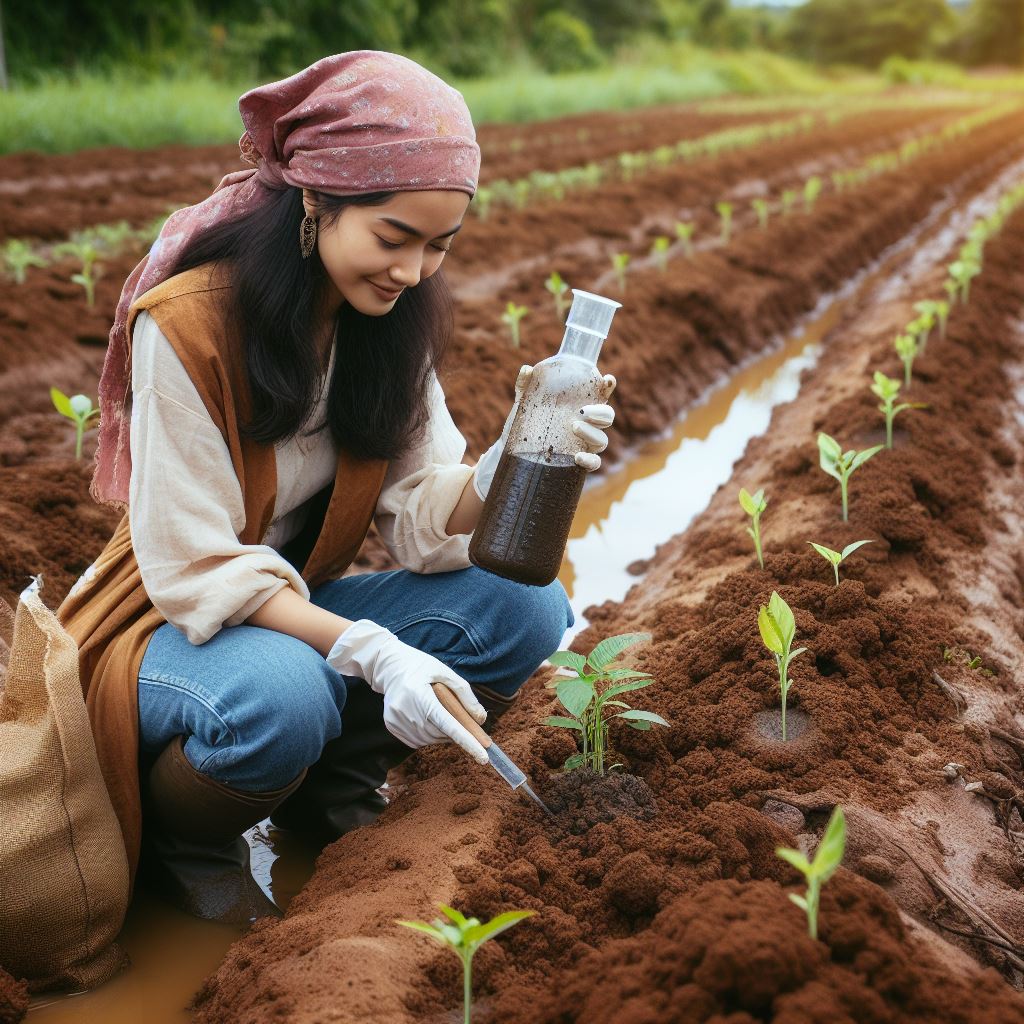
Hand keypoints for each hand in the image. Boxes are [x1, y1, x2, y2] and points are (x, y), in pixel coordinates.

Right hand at [326, 619, 488, 763]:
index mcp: (420, 696)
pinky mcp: (392, 727)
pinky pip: (417, 740)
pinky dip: (427, 733)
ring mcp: (397, 721)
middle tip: (458, 716)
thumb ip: (464, 694)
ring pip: (430, 739)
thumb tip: (481, 719)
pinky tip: (425, 716)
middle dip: (455, 731)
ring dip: (440, 732)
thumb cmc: (421, 667)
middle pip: (441, 734)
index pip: (448, 725)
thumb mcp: (445, 672)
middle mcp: (406, 711)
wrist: (389, 666)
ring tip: (437, 711)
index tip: (484, 758)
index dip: (468, 742)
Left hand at [473, 368, 617, 495]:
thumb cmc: (526, 421)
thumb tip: (527, 369)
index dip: (608, 387)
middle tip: (581, 412)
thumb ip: (525, 385)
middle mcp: (587, 425)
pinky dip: (590, 460)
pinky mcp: (579, 463)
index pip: (600, 394)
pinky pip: (594, 463)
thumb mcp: (524, 402)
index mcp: (580, 406)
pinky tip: (578, 457)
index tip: (607, 380)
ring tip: (574, 427)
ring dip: (592, 434)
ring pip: (602, 440)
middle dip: (600, 413)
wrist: (513, 451)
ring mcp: (585, 445)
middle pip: (607, 417)